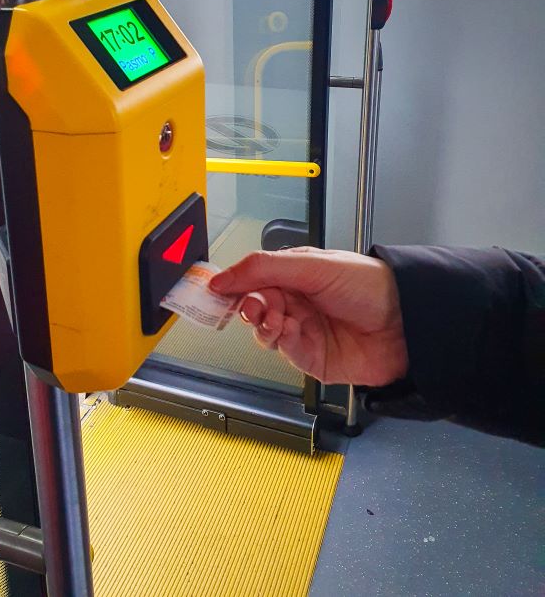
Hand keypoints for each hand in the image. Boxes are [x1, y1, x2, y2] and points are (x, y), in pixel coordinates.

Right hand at [210, 247, 407, 386]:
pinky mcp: (313, 359)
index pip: (252, 280)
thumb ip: (264, 268)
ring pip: (264, 333)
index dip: (233, 285)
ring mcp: (304, 332)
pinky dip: (282, 342)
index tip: (214, 289)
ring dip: (264, 325)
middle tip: (252, 306)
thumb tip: (223, 278)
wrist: (408, 321)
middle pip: (254, 308)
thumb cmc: (369, 284)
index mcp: (294, 275)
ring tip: (275, 318)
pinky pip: (285, 353)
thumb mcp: (312, 264)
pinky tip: (290, 331)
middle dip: (249, 307)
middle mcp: (297, 303)